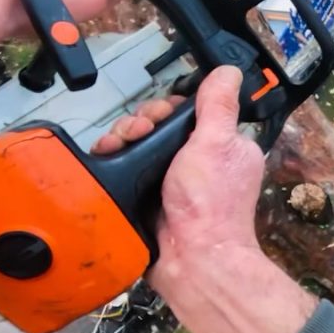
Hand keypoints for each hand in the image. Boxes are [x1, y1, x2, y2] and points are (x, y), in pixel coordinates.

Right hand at [95, 67, 317, 332]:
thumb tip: (229, 70)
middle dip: (140, 123)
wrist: (192, 262)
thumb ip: (218, 106)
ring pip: (138, 146)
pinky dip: (114, 160)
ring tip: (116, 144)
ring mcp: (169, 183)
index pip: (185, 113)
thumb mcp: (217, 143)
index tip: (159, 115)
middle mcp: (195, 163)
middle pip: (156, 127)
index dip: (167, 109)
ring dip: (123, 138)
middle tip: (136, 132)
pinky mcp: (146, 199)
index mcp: (220, 147)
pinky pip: (127, 171)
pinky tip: (104, 155)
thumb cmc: (211, 203)